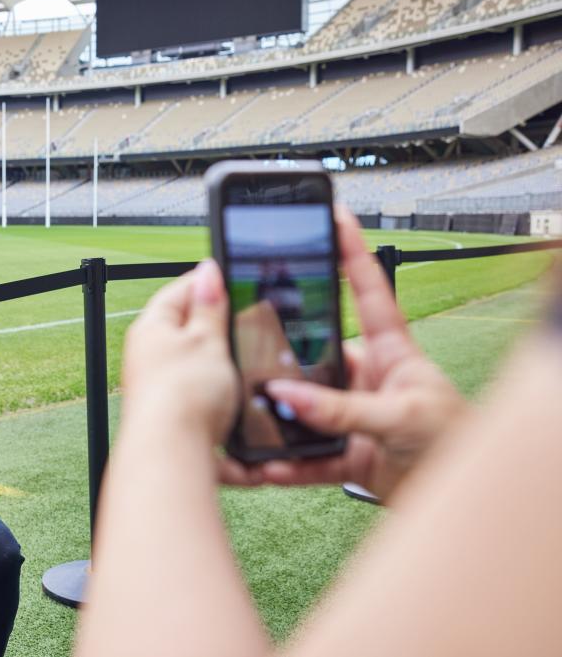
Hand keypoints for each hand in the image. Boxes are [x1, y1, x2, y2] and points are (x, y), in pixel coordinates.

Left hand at [121, 259, 255, 483]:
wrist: (172, 454)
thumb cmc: (185, 394)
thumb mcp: (207, 340)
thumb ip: (210, 306)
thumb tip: (207, 270)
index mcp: (151, 328)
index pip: (178, 292)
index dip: (206, 283)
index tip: (229, 278)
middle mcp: (148, 356)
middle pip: (184, 329)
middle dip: (215, 325)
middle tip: (245, 321)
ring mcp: (157, 385)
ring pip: (193, 363)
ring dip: (218, 362)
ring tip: (243, 361)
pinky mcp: (170, 413)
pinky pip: (197, 393)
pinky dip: (215, 391)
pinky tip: (234, 395)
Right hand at [260, 206, 467, 500]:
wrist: (464, 494)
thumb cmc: (454, 440)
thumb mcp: (402, 416)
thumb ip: (341, 408)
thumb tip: (285, 394)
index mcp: (391, 351)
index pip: (369, 290)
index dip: (351, 251)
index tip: (332, 216)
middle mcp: (367, 378)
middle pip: (315, 354)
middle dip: (280, 353)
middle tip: (244, 342)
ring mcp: (353, 415)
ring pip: (303, 408)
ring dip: (277, 417)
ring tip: (248, 415)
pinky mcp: (346, 454)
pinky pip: (305, 456)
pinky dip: (285, 463)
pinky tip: (265, 466)